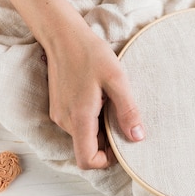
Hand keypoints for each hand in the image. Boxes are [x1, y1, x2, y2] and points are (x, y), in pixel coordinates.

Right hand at [46, 28, 144, 169]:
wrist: (62, 35)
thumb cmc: (90, 53)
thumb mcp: (116, 79)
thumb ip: (127, 110)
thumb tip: (137, 137)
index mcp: (80, 118)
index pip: (87, 160)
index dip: (105, 160)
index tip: (119, 145)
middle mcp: (65, 121)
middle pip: (86, 148)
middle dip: (106, 141)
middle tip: (118, 115)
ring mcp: (59, 115)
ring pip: (82, 137)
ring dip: (98, 128)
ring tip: (107, 102)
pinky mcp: (58, 108)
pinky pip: (76, 125)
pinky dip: (90, 120)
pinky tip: (97, 98)